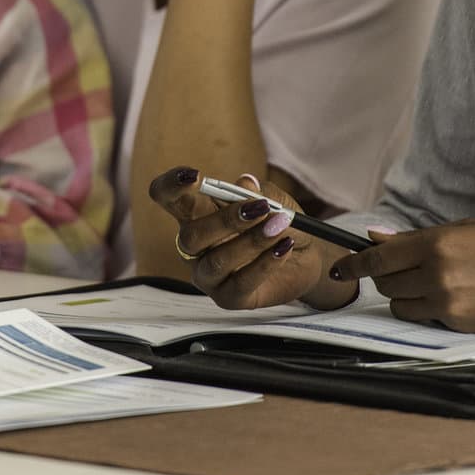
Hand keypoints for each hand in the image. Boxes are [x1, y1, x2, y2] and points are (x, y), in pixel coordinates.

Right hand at [148, 166, 352, 310]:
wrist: (308, 255)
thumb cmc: (279, 221)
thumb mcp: (273, 199)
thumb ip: (258, 192)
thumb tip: (244, 184)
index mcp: (195, 214)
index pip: (167, 198)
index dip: (171, 185)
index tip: (195, 176)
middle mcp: (194, 247)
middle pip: (191, 235)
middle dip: (226, 220)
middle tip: (261, 207)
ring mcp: (208, 275)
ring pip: (217, 261)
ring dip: (251, 241)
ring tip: (280, 225)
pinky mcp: (229, 298)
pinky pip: (241, 283)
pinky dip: (265, 263)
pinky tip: (284, 248)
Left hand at [332, 220, 474, 336]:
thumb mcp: (468, 230)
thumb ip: (419, 238)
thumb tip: (377, 239)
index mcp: (437, 242)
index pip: (378, 258)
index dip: (353, 264)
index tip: (338, 268)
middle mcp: (437, 273)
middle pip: (386, 284)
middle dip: (388, 278)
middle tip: (404, 270)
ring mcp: (448, 303)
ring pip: (402, 306)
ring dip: (406, 297)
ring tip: (434, 284)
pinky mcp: (460, 325)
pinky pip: (426, 319)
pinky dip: (428, 310)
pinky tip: (452, 298)